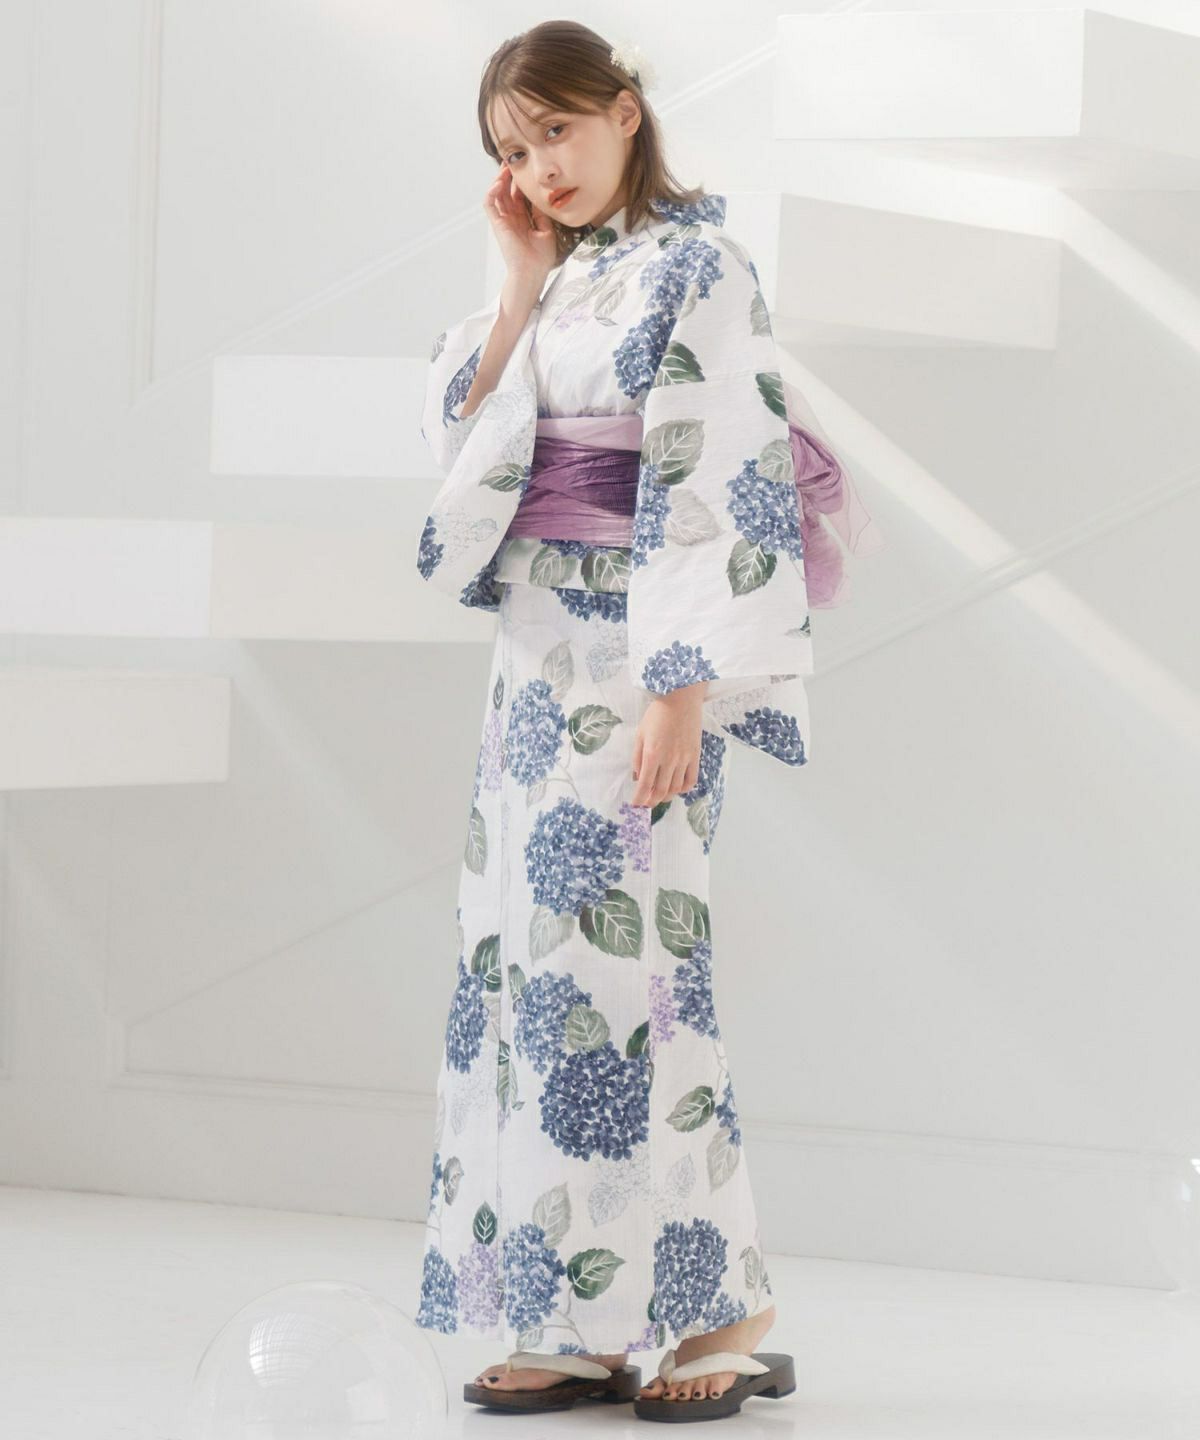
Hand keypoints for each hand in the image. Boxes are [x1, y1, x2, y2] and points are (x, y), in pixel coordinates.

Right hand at [485, 162, 557, 296]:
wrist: (532, 272)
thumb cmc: (540, 258)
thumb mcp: (546, 231)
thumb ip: (541, 215)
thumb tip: (541, 198)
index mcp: (523, 221)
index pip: (519, 197)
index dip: (521, 183)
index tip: (527, 170)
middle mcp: (511, 219)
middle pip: (507, 192)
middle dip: (509, 177)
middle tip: (514, 162)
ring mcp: (503, 221)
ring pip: (497, 195)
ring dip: (500, 180)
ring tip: (505, 167)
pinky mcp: (497, 224)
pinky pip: (489, 205)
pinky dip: (491, 192)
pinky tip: (498, 183)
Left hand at [631, 686, 705, 807]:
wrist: (681, 700)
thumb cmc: (657, 715)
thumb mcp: (640, 734)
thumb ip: (638, 757)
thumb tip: (638, 777)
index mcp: (652, 754)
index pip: (645, 785)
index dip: (639, 798)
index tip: (636, 804)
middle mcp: (669, 760)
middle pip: (660, 790)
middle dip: (652, 801)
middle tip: (647, 804)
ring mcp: (684, 759)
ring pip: (675, 788)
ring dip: (666, 797)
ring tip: (659, 797)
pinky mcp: (695, 756)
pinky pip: (691, 780)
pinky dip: (683, 789)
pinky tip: (676, 788)